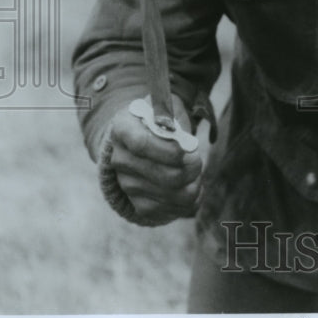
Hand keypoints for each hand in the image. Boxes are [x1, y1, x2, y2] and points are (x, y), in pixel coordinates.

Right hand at [108, 94, 202, 225]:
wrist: (145, 140)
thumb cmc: (160, 121)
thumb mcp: (165, 108)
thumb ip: (171, 117)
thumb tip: (179, 137)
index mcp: (122, 129)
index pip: (142, 144)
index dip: (170, 150)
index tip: (189, 147)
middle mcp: (120, 160)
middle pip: (164, 176)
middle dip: (192, 167)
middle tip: (197, 157)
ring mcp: (129, 185)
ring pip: (176, 194)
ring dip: (195, 182)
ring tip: (195, 170)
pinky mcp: (142, 205)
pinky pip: (177, 209)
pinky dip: (193, 198)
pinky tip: (192, 184)